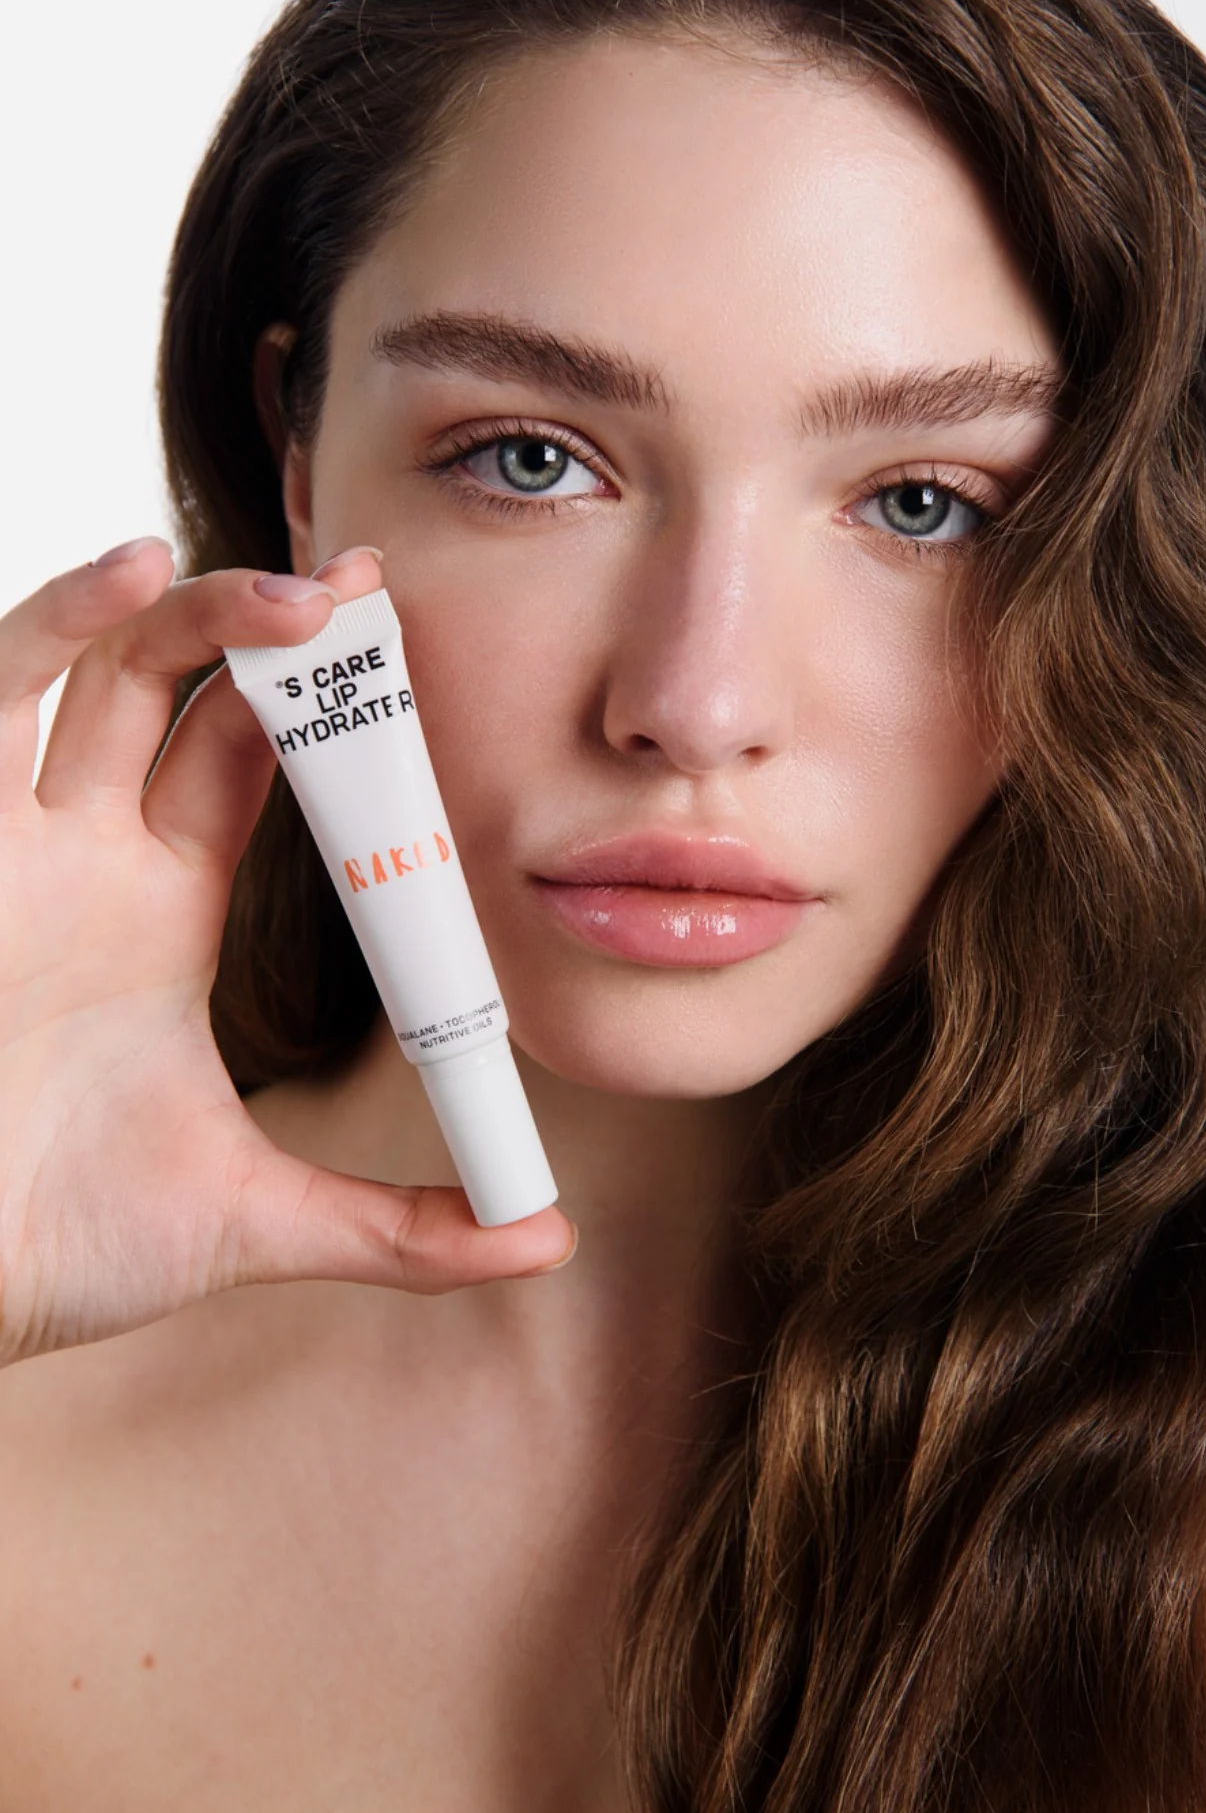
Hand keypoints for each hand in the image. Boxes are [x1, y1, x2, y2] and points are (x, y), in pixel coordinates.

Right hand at [0, 539, 574, 1365]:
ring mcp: (17, 838)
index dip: (321, 698)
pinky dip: (53, 622)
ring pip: (101, 667)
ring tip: (302, 592)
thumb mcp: (256, 1219)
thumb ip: (397, 1224)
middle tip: (375, 582)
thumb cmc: (60, 1242)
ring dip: (194, 608)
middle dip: (276, 625)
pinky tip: (134, 570)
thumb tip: (545, 1237)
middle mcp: (87, 851)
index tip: (406, 646)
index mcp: (159, 907)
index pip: (248, 757)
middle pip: (185, 686)